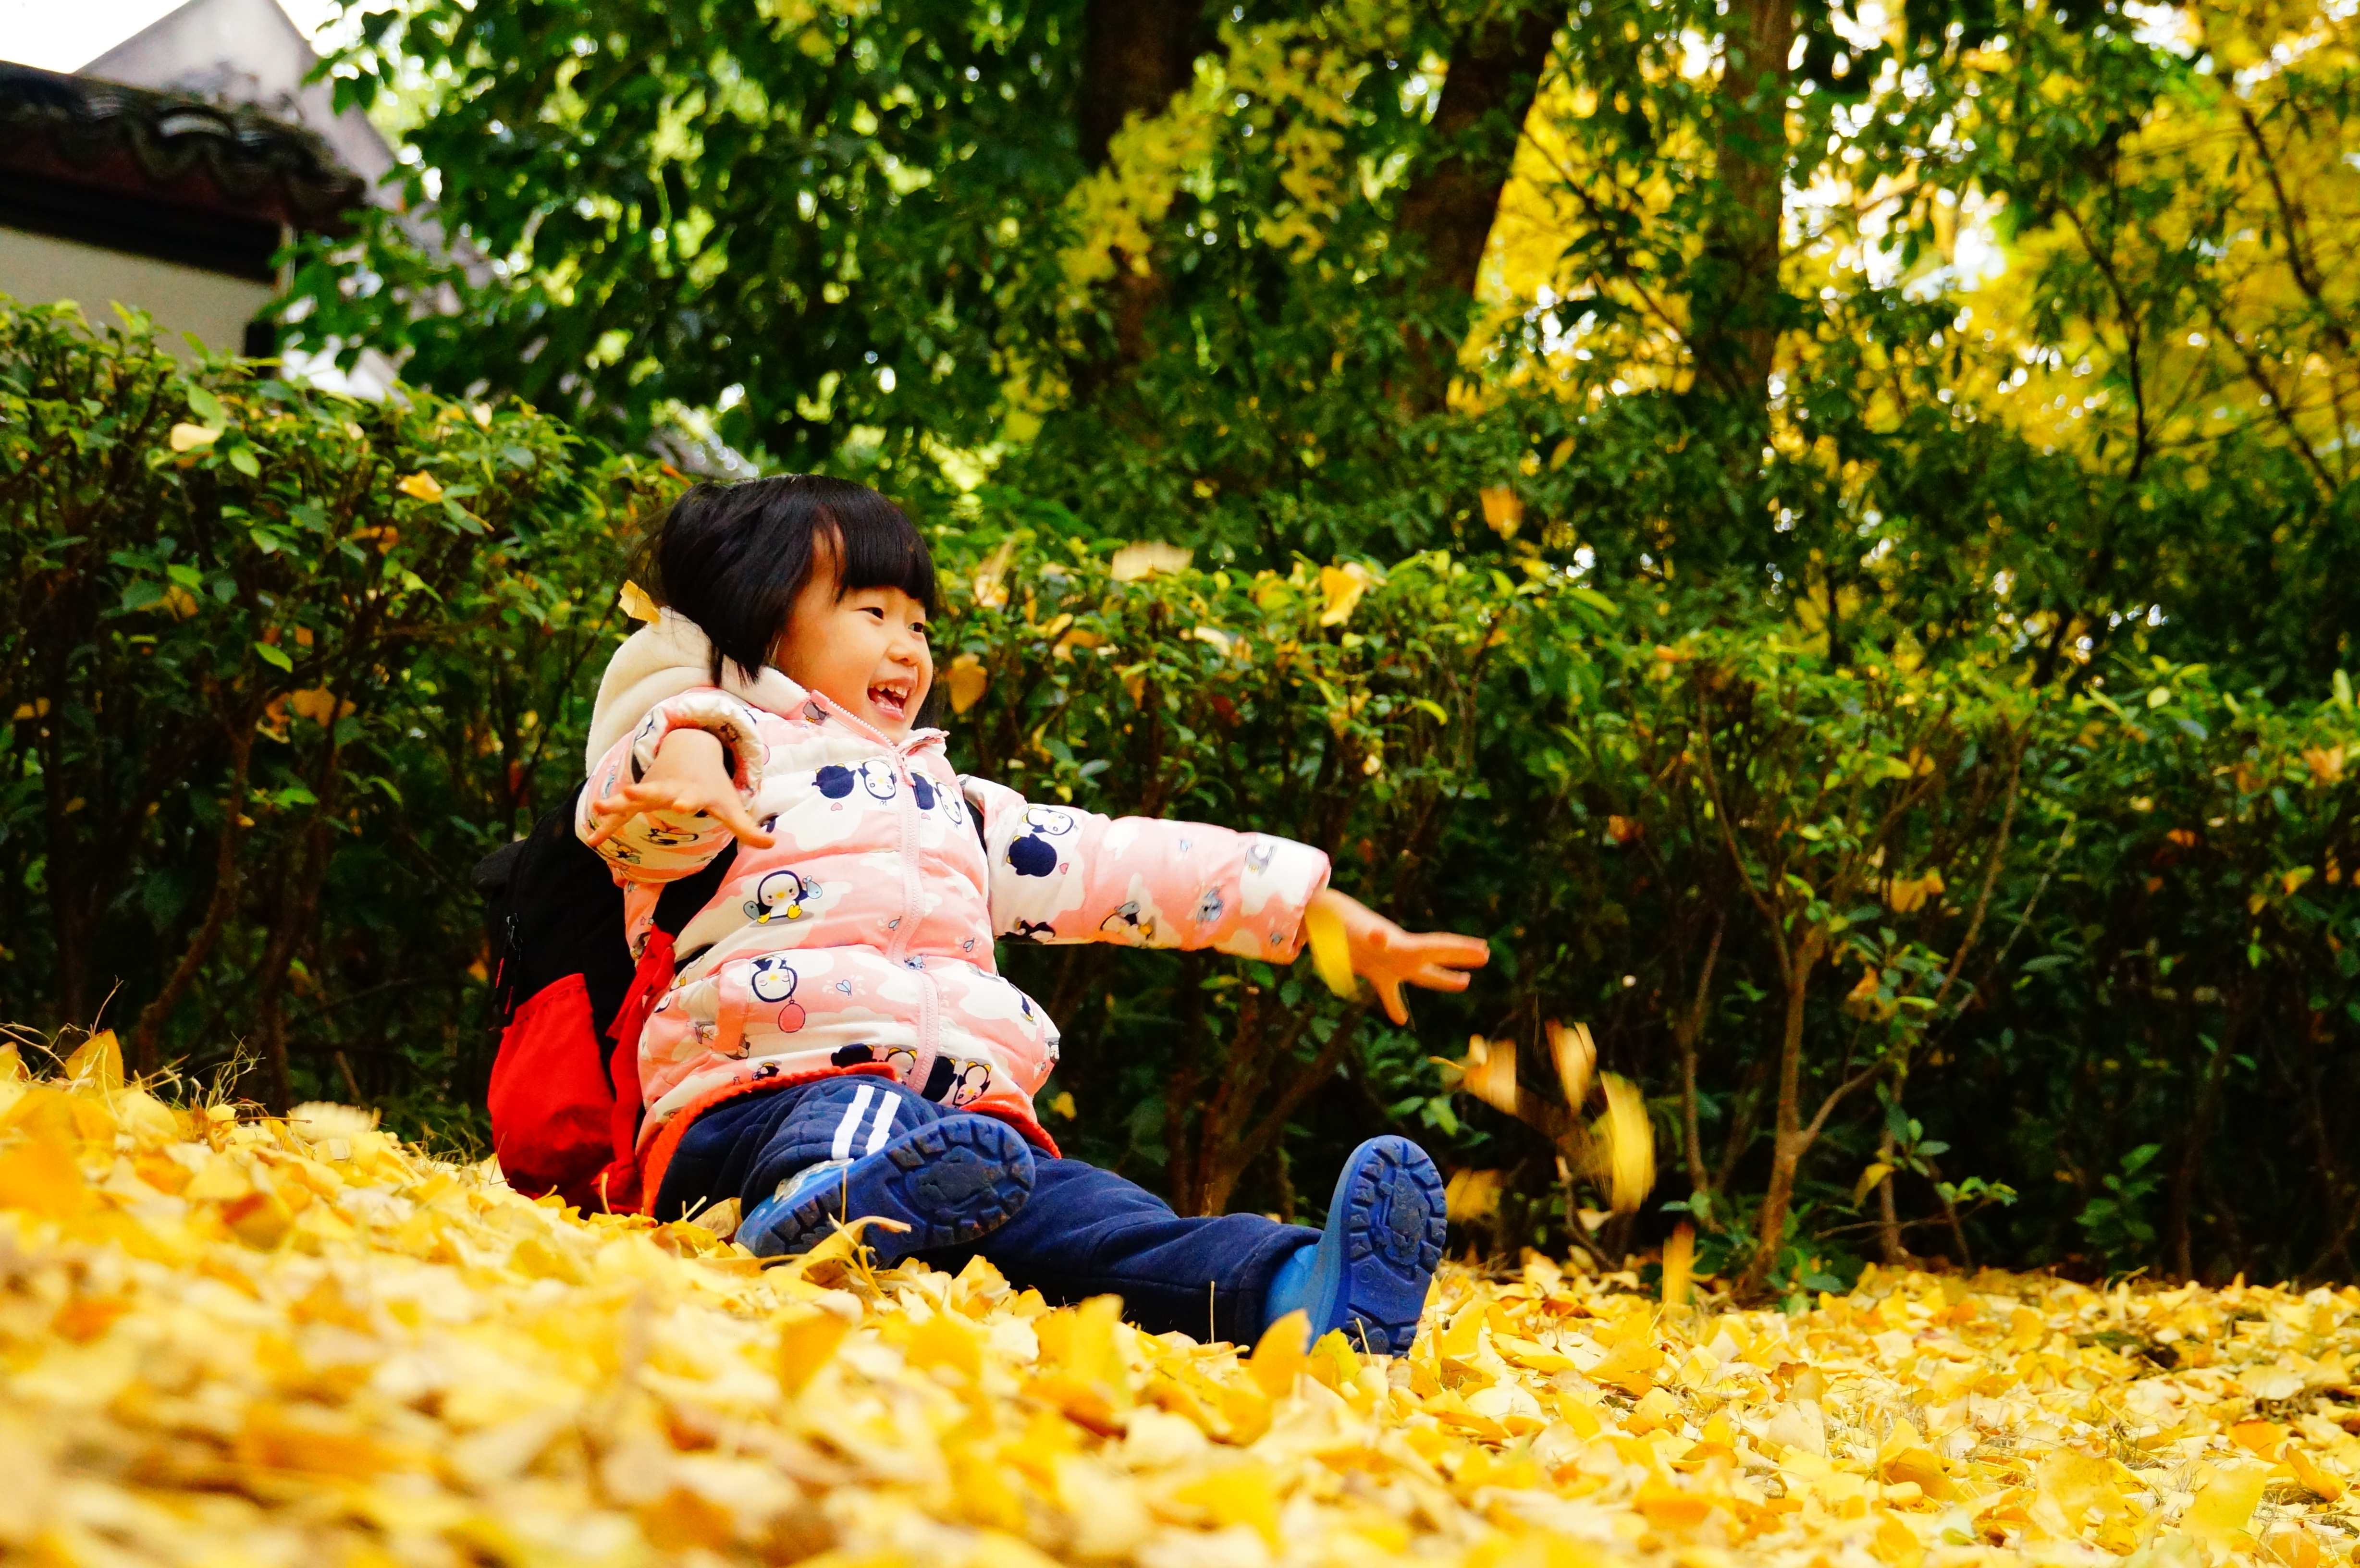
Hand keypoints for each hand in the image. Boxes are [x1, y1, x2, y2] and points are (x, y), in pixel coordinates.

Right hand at [583, 728, 774, 850]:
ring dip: (615, 804)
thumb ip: (747, 827)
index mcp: (692, 791)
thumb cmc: (712, 786)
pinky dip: (607, 825)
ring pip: (630, 799)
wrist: (690, 752)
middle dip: (643, 794)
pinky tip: (593, 842)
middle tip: (631, 794)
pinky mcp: (637, 800)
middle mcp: (668, 789)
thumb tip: (772, 844)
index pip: (691, 796)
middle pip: (656, 792)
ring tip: (599, 809)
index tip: (683, 804)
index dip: (687, 800)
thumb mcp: (730, 805)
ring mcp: (650, 792)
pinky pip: (619, 815)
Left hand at [1310, 888, 1488, 1025]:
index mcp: (1402, 945)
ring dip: (1442, 979)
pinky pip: (1389, 991)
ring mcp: (1388, 963)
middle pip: (1437, 958)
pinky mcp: (1373, 971)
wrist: (1321, 919)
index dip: (1462, 950)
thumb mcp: (1355, 929)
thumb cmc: (1339, 924)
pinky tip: (1400, 1020)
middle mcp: (1400, 953)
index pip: (1438, 947)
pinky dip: (1394, 1005)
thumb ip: (1370, 936)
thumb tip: (1380, 938)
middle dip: (1460, 958)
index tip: (1483, 950)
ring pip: (1421, 975)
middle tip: (1485, 954)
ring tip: (1464, 983)